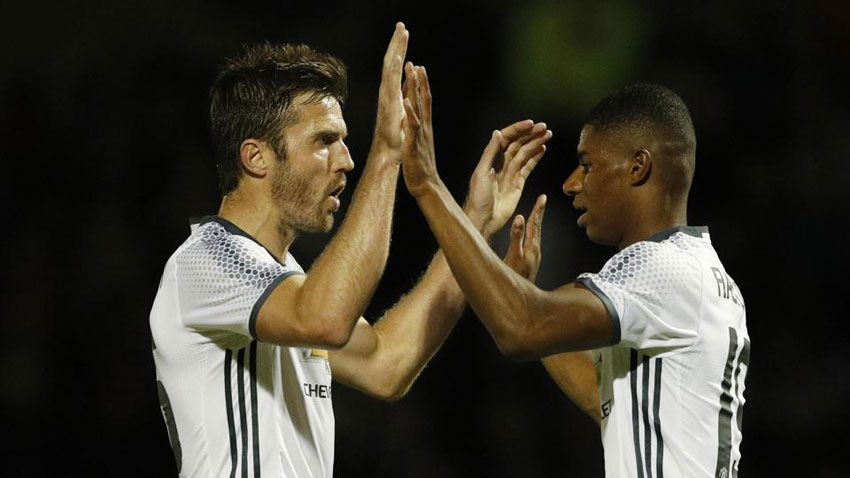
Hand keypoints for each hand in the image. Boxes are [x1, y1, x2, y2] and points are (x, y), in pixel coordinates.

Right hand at [371, 23, 408, 160]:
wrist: (389, 151)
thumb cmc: (396, 137)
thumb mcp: (403, 113)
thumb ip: (405, 99)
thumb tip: (408, 90)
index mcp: (393, 92)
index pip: (395, 66)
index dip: (399, 51)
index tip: (403, 36)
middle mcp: (388, 90)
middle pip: (391, 61)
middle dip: (397, 43)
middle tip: (401, 25)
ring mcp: (387, 94)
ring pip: (390, 66)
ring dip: (396, 48)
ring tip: (401, 31)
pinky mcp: (390, 102)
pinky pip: (392, 80)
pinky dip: (395, 67)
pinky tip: (401, 55)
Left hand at [401, 63, 438, 196]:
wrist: (426, 184)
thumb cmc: (421, 167)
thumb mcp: (419, 144)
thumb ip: (419, 132)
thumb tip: (416, 123)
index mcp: (425, 127)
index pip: (425, 102)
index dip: (422, 85)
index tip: (419, 69)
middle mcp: (424, 127)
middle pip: (424, 100)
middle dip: (419, 81)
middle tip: (415, 64)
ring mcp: (420, 134)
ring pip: (419, 107)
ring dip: (416, 90)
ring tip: (413, 74)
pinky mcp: (414, 143)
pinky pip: (413, 126)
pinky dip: (410, 112)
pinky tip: (406, 101)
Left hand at [465, 121, 551, 237]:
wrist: (484, 219)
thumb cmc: (478, 198)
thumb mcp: (481, 173)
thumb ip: (490, 152)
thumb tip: (497, 133)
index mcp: (491, 158)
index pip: (507, 138)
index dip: (518, 129)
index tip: (531, 123)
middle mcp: (501, 162)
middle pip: (518, 143)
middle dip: (531, 134)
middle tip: (544, 127)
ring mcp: (510, 172)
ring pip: (525, 153)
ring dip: (536, 143)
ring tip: (548, 134)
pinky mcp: (518, 182)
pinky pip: (528, 166)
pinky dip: (535, 157)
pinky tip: (542, 148)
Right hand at [504, 195, 545, 282]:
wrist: (519, 298)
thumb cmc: (514, 277)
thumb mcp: (513, 256)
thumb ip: (516, 237)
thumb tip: (520, 218)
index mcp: (532, 247)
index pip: (535, 224)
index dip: (538, 210)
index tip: (543, 197)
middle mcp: (535, 251)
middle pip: (538, 228)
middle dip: (539, 213)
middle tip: (542, 200)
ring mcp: (534, 257)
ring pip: (536, 234)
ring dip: (536, 222)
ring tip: (536, 212)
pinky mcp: (530, 261)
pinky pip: (532, 241)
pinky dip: (531, 232)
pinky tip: (529, 234)